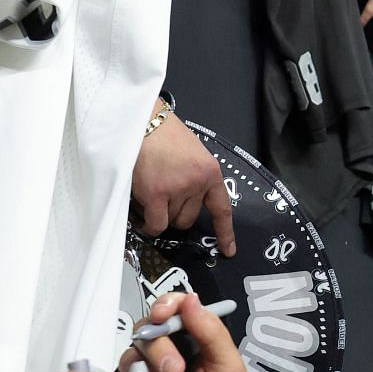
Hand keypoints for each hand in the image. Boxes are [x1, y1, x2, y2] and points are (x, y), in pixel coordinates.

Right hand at [125, 292, 258, 371]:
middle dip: (159, 343)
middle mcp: (170, 345)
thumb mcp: (228, 365)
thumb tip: (192, 298)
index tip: (163, 313)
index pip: (174, 307)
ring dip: (147, 362)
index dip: (165, 304)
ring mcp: (152, 367)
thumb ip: (212, 332)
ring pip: (134, 350)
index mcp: (193, 333)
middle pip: (149, 327)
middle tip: (176, 369)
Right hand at [131, 110, 237, 252]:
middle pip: (189, 219)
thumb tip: (187, 204)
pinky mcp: (156, 194)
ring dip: (159, 212)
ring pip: (170, 221)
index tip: (229, 250)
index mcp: (210, 172)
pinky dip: (149, 224)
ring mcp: (178, 189)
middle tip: (162, 194)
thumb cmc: (163, 135)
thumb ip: (195, 177)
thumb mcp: (192, 154)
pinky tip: (144, 213)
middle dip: (175, 213)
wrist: (143, 121)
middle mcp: (197, 183)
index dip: (225, 232)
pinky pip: (156, 224)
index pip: (221, 207)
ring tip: (150, 189)